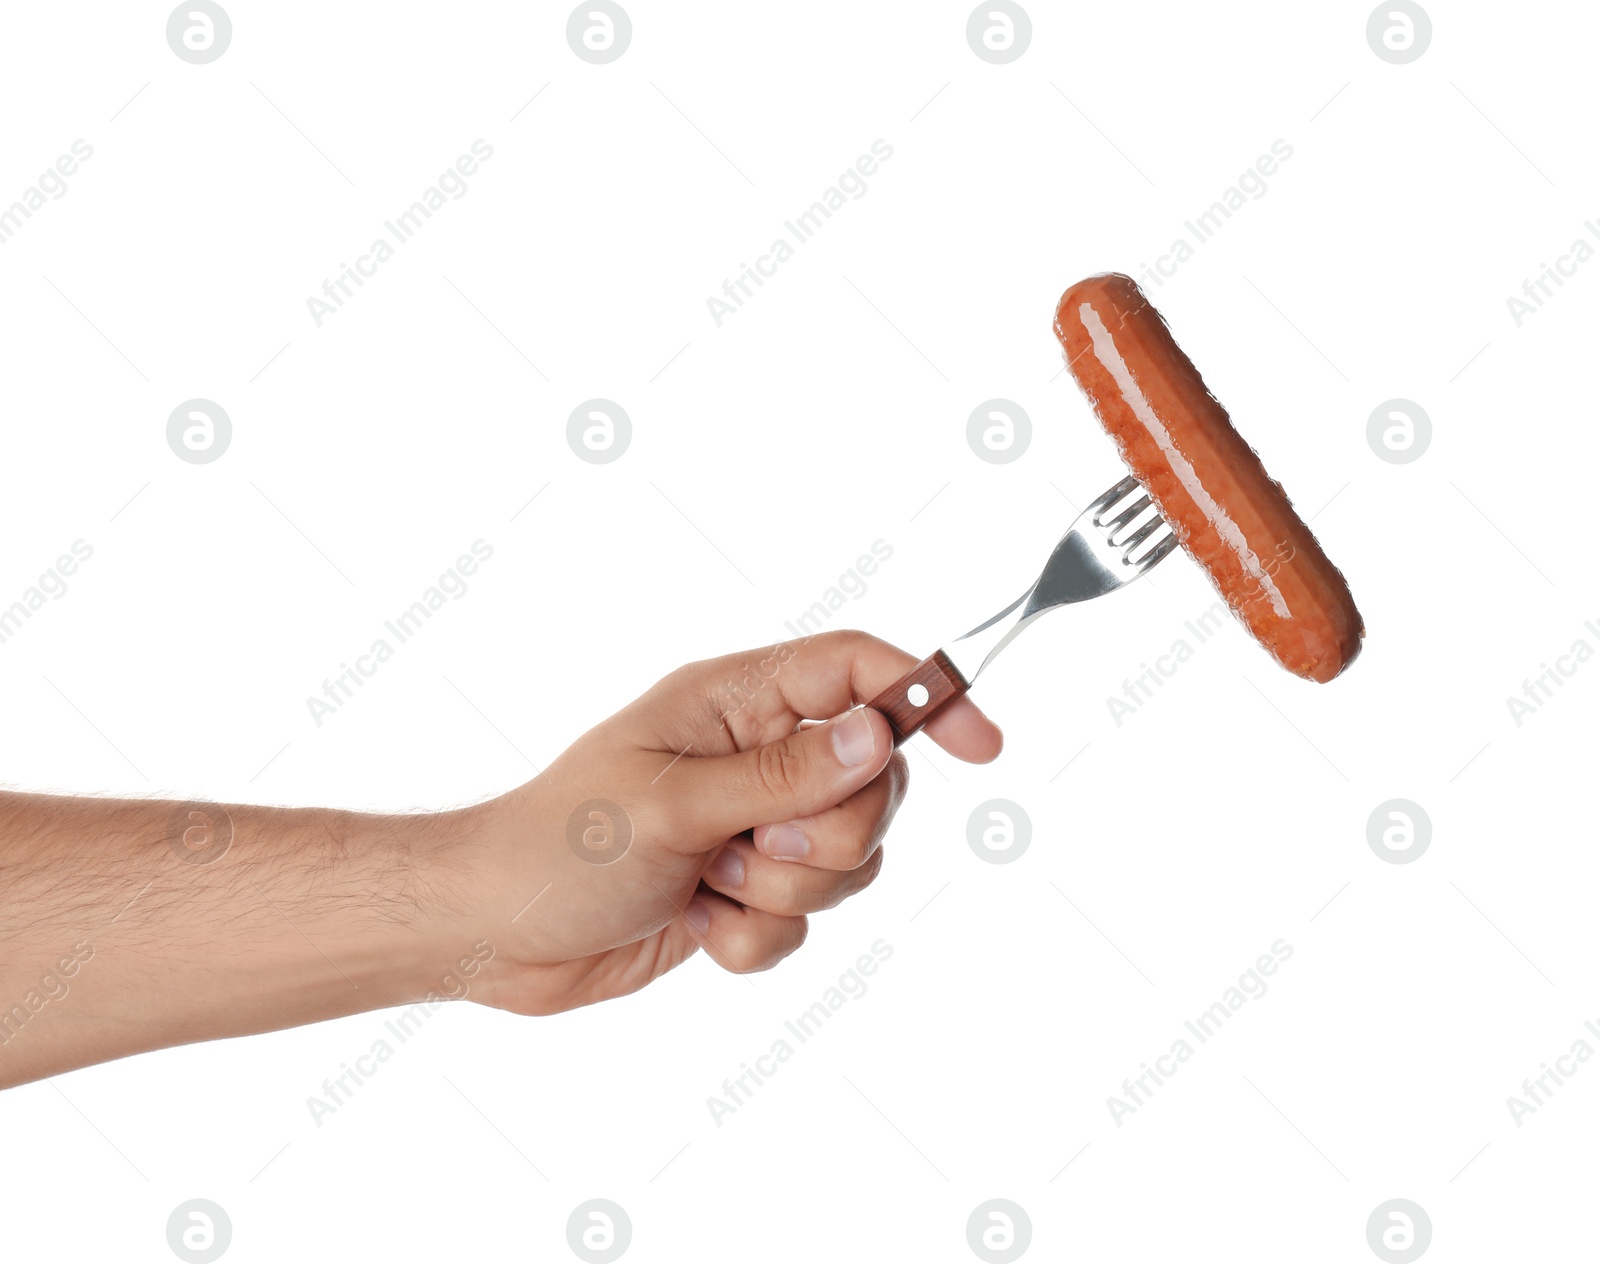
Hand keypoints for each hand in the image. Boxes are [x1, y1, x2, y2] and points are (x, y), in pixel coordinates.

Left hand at [454, 630, 1001, 1014]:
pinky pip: (806, 919)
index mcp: (734, 703)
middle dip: (828, 833)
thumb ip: (786, 772)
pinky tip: (696, 923)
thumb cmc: (558, 844)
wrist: (497, 933)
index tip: (982, 745)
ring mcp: (754, 825)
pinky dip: (756, 935)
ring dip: (786, 888)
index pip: (853, 671)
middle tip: (753, 844)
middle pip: (872, 782)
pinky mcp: (745, 890)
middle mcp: (755, 758)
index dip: (923, 695)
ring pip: (848, 858)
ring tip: (710, 884)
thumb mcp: (673, 802)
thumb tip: (878, 731)